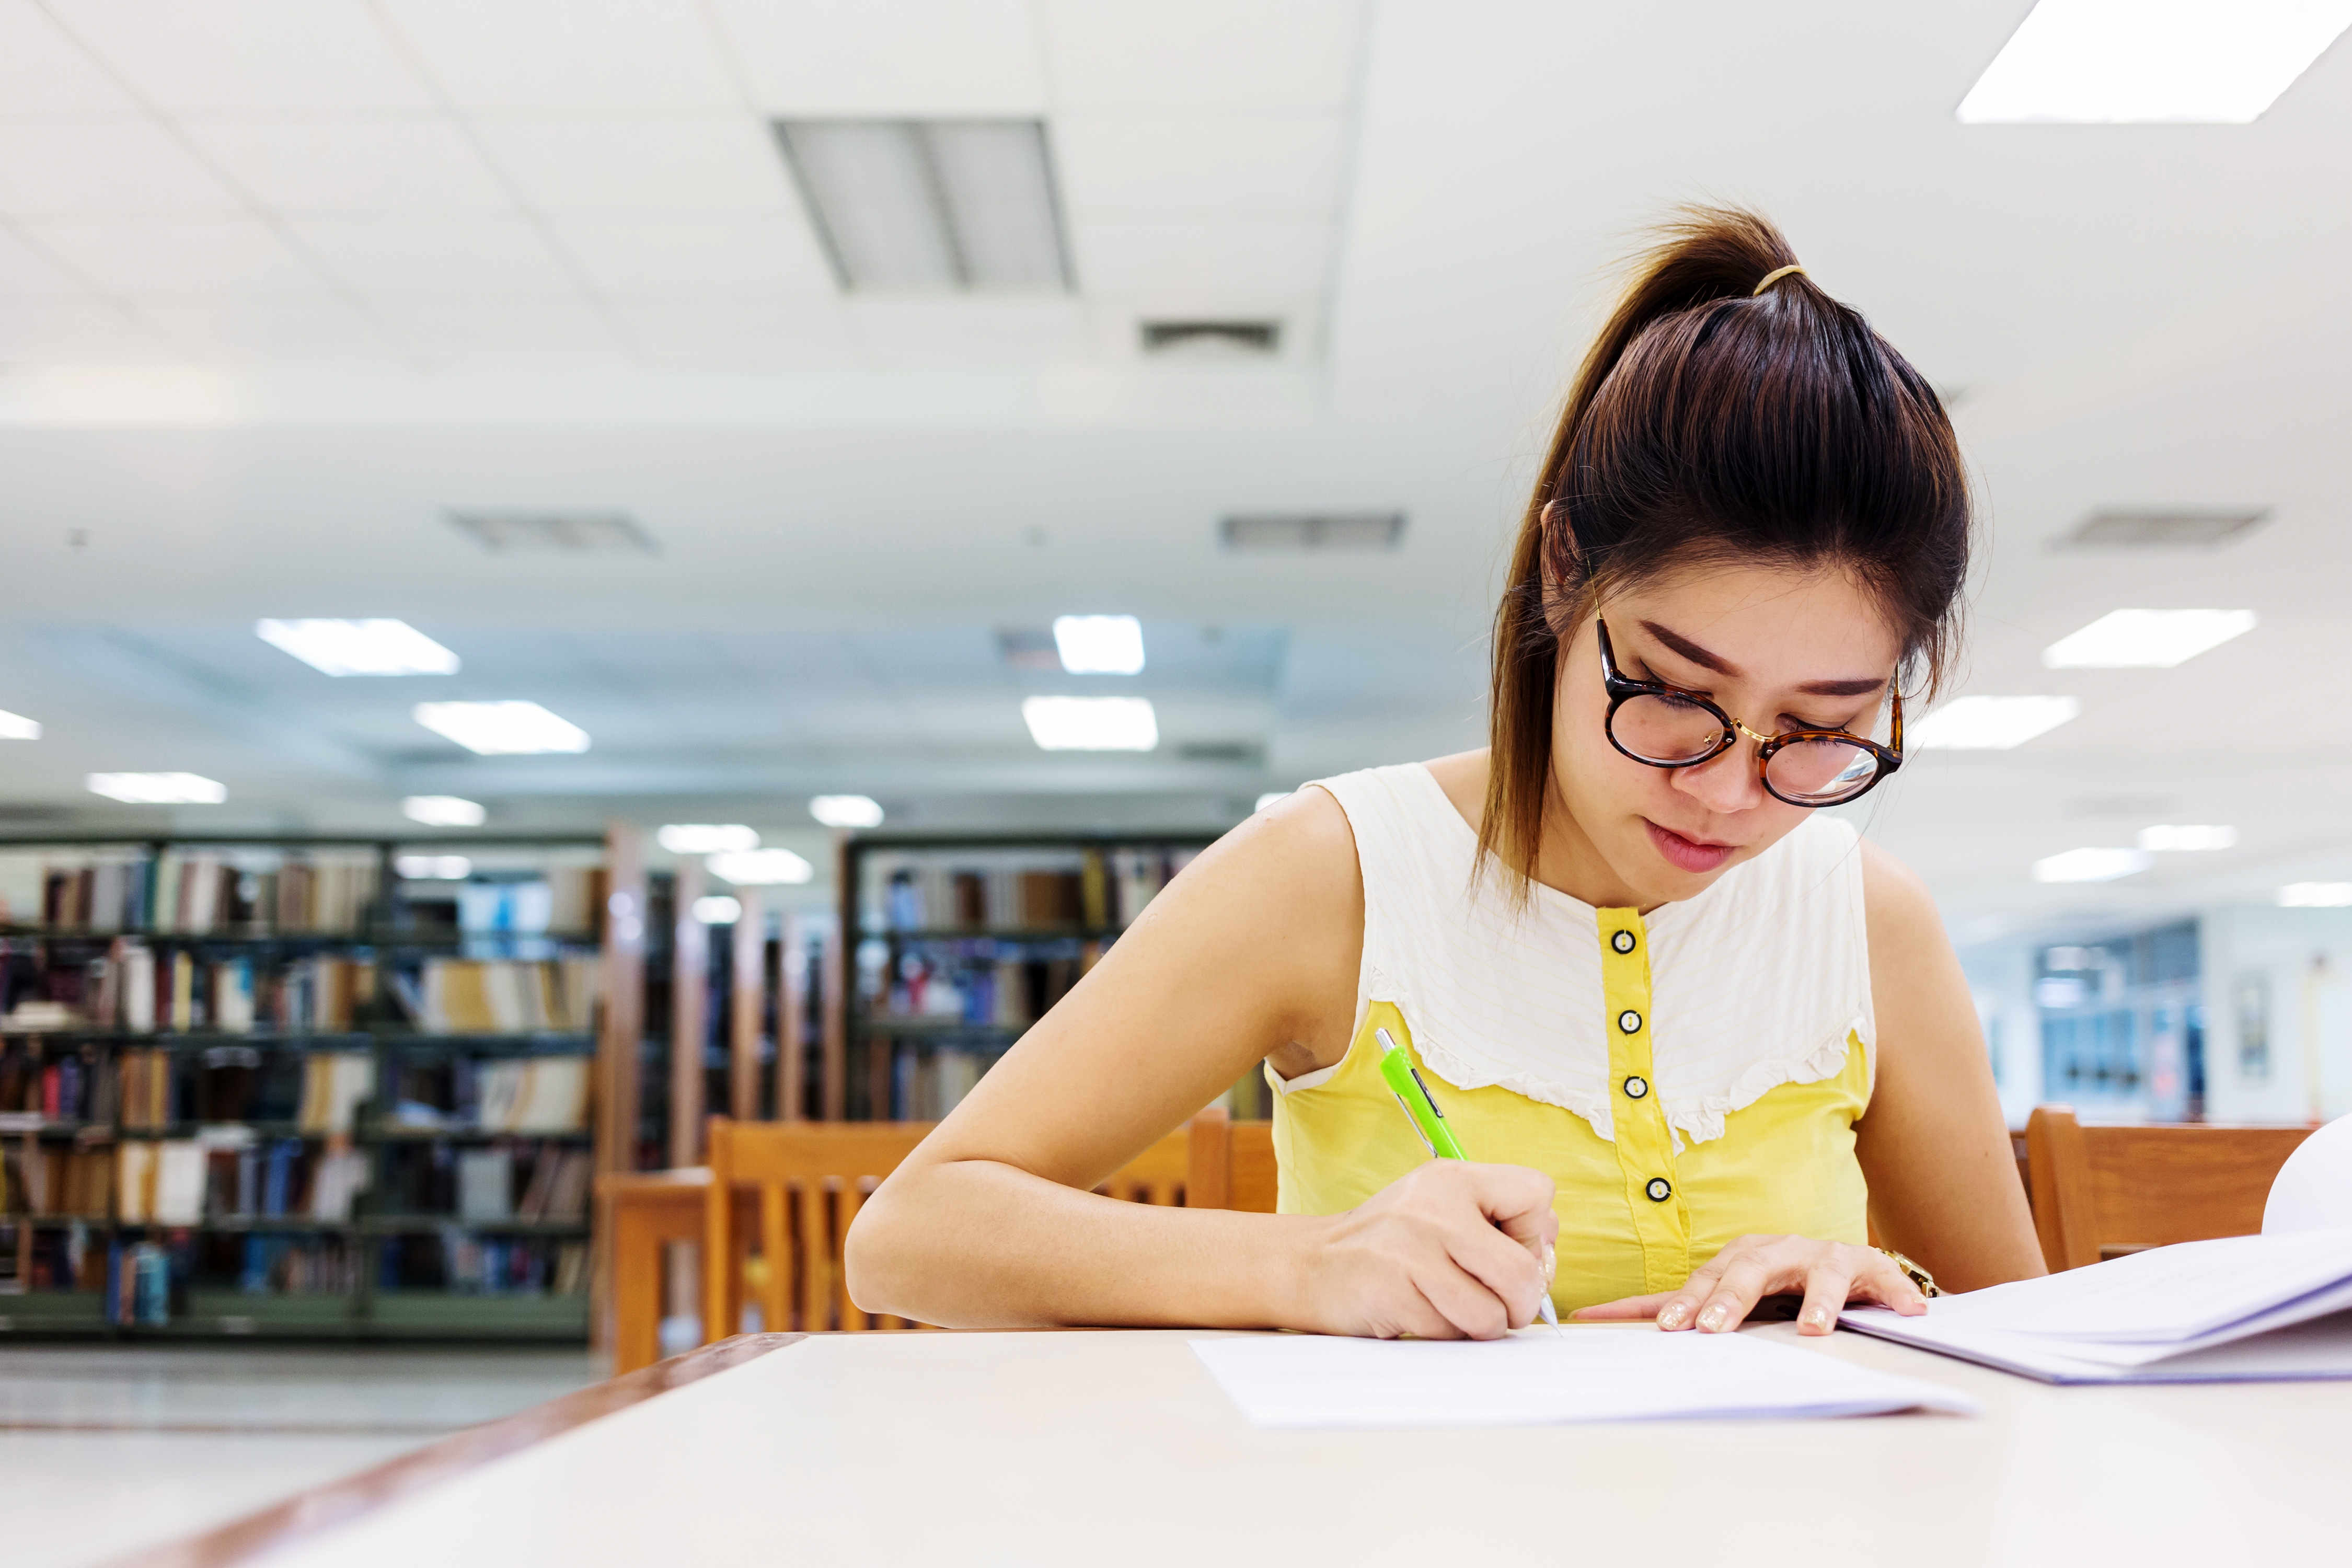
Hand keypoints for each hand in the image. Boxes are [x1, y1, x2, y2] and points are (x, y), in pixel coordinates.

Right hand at [1297, 1161, 1558, 1339]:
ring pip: (1491, 1314)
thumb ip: (1498, 1220)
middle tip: (1499, 1306)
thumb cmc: (1389, 1243)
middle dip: (1520, 1303)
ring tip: (1455, 1311)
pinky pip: (1451, 1334)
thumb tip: (1549, 1249)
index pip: (1537, 1193)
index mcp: (1454, 1179)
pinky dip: (1445, 1335)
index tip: (1506, 1249)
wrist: (1311, 1265)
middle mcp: (1434, 1207)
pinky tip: (1421, 1313)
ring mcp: (1411, 1250)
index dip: (1535, 1234)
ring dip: (1482, 1327)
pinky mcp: (1394, 1293)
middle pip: (1522, 1271)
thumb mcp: (1440, 1209)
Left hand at [1572, 1233, 1928, 1335]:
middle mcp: (1778, 1250)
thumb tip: (1595, 1316)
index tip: (1663, 1328)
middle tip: (1712, 1329)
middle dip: (1731, 1298)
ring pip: (1816, 1272)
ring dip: (1816, 1300)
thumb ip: (1673, 1305)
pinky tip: (1906, 1311)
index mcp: (1740, 1257)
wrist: (1841, 1265)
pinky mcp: (1867, 1266)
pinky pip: (1879, 1278)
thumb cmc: (1775, 1283)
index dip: (1684, 1301)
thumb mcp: (1725, 1293)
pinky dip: (1893, 1292)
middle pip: (1749, 1269)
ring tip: (1814, 1330)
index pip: (1703, 1279)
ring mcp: (1822, 1256)